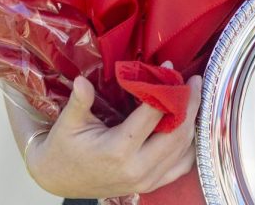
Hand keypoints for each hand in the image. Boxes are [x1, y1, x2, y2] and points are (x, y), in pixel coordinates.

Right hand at [26, 75, 201, 197]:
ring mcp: (147, 180)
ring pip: (184, 148)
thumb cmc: (64, 147)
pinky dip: (190, 144)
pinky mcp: (151, 185)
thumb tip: (82, 81)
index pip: (153, 115)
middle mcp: (137, 168)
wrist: (59, 179)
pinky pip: (182, 165)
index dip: (166, 88)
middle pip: (177, 132)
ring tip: (195, 96)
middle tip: (195, 81)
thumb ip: (80, 101)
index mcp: (118, 150)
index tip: (171, 68)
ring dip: (193, 121)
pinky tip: (190, 124)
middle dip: (190, 103)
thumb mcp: (68, 122)